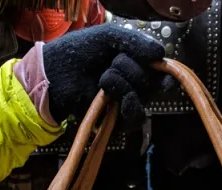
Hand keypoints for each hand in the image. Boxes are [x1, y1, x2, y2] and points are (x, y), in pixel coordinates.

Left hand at [43, 25, 166, 126]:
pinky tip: (109, 96)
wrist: (57, 73)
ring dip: (123, 84)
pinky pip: (135, 116)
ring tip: (103, 79)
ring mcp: (126, 102)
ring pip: (144, 97)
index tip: (158, 65)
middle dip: (131, 68)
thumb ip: (136, 41)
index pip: (162, 70)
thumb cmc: (80, 51)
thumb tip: (161, 54)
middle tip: (110, 63)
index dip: (164, 70)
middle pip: (153, 81)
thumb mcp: (109, 36)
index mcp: (136, 63)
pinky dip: (125, 103)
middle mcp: (135, 83)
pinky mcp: (118, 120)